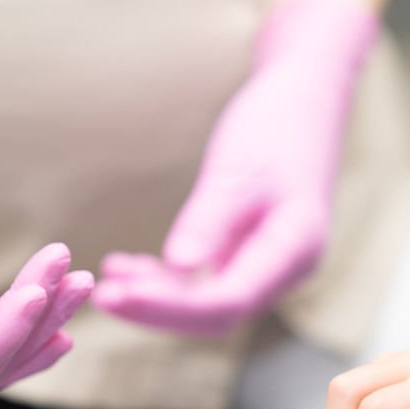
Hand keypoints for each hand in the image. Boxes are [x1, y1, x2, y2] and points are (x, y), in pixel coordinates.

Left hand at [93, 0, 378, 334]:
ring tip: (107, 281)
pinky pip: (207, 281)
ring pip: (209, 302)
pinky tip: (128, 265)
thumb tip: (177, 266)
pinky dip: (168, 280)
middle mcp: (286, 269)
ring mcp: (270, 264)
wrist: (308, 95)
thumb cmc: (279, 123)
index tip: (118, 294)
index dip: (171, 307)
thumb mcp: (238, 168)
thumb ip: (210, 219)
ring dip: (158, 297)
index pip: (229, 301)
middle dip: (158, 310)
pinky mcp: (251, 252)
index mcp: (295, 249)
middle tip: (101, 295)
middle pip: (218, 313)